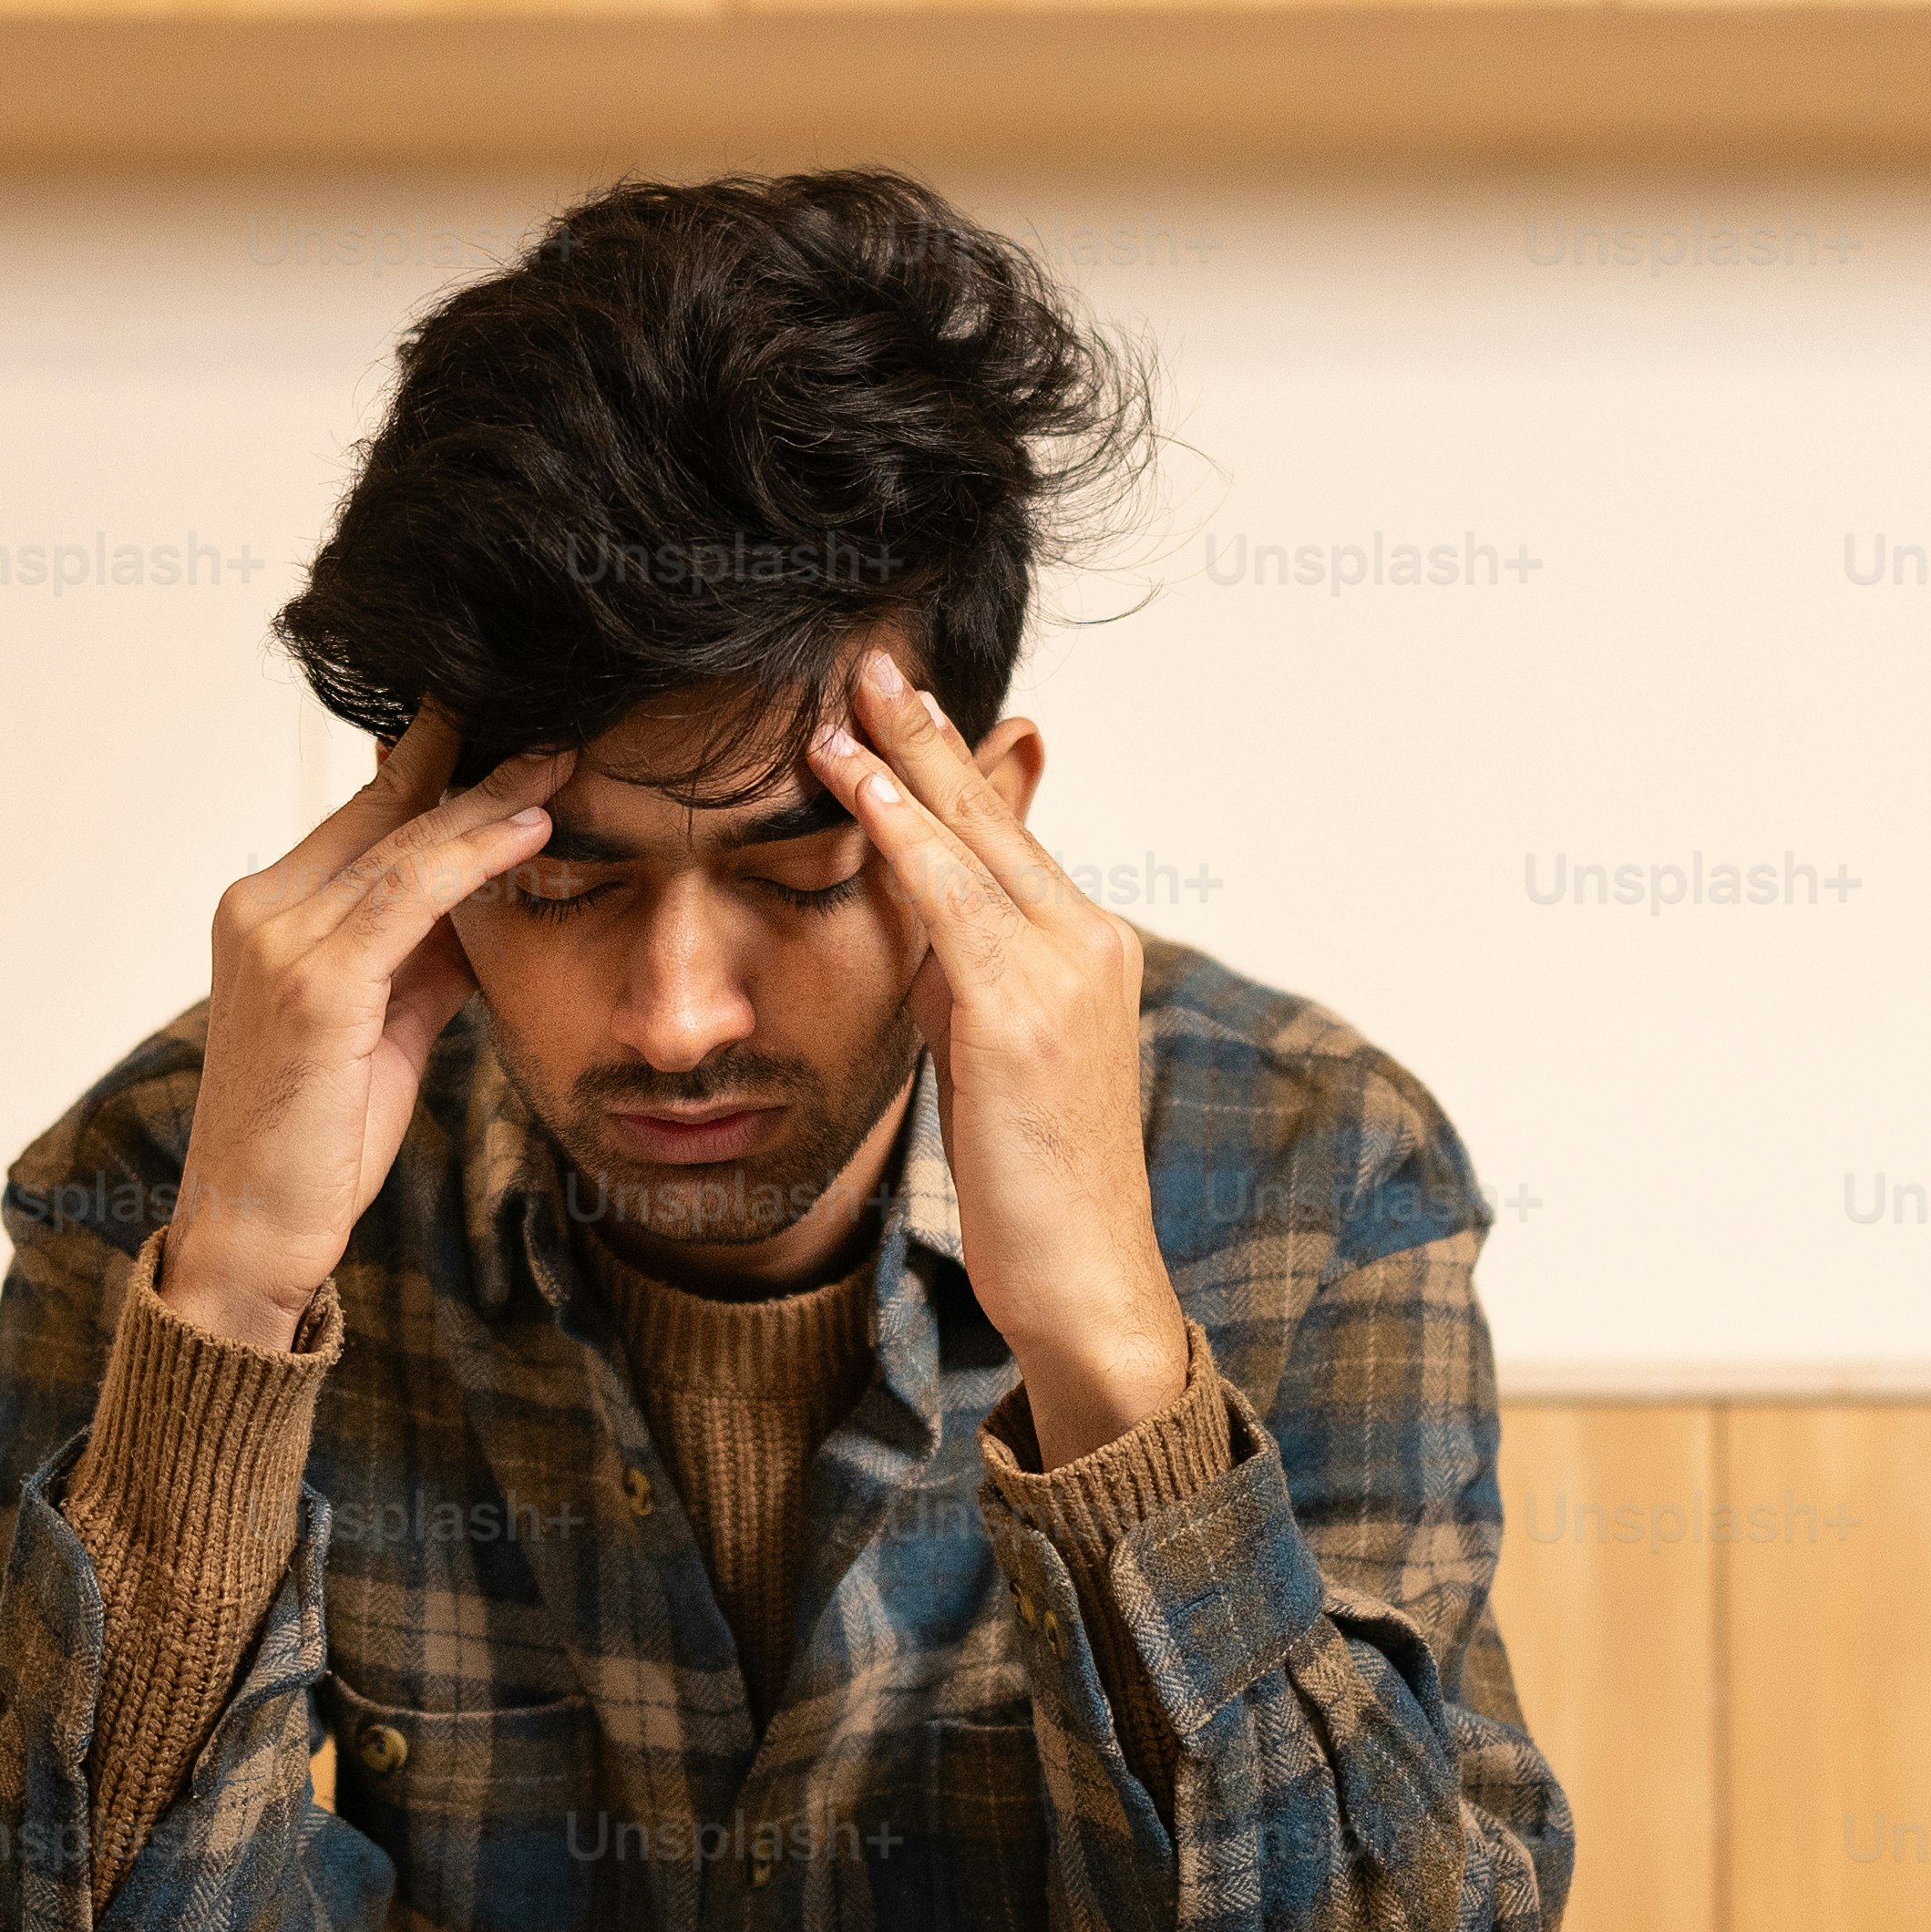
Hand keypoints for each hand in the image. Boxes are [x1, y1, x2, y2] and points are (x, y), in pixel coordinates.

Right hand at [163, 710, 566, 1349]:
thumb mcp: (383, 1029)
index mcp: (264, 914)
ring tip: (560, 763)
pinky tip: (530, 830)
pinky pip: (408, 896)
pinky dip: (474, 856)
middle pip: (385, 816)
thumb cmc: (316, 1142)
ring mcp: (278, 941)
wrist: (254, 1232)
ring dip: (491, 800)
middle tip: (550, 729)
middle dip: (472, 767)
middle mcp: (260, 910)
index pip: (364, 820)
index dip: (435, 771)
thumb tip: (488, 903)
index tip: (504, 734)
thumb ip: (422, 958)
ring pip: (403, 846)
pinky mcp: (312, 983)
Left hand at [816, 650, 1199, 1454]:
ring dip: (900, 756)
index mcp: (1085, 947)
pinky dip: (896, 826)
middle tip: (869, 653)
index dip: (947, 760)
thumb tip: (917, 918)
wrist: (1085, 1279)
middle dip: (925, 729)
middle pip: (992, 811)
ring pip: (969, 837)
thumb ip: (962, 978)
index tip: (893, 698)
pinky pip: (946, 894)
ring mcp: (1063, 969)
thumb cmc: (1032, 1185)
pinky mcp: (1021, 1008)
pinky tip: (852, 779)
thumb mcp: (988, 1058)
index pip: (1004, 831)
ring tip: (843, 691)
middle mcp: (1087, 939)